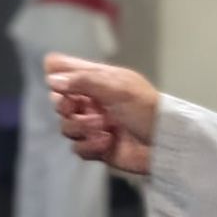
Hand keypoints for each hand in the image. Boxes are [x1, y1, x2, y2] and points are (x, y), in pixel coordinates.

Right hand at [46, 55, 159, 175]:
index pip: (62, 68)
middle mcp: (91, 100)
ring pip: (65, 126)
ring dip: (81, 128)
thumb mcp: (116, 88)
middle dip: (65, 106)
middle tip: (77, 109)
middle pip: (57, 100)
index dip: (56, 75)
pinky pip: (77, 148)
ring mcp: (92, 124)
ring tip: (104, 127)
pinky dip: (90, 146)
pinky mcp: (96, 147)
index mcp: (96, 79)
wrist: (165, 143)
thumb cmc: (147, 109)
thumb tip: (51, 80)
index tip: (63, 85)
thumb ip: (83, 81)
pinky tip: (108, 142)